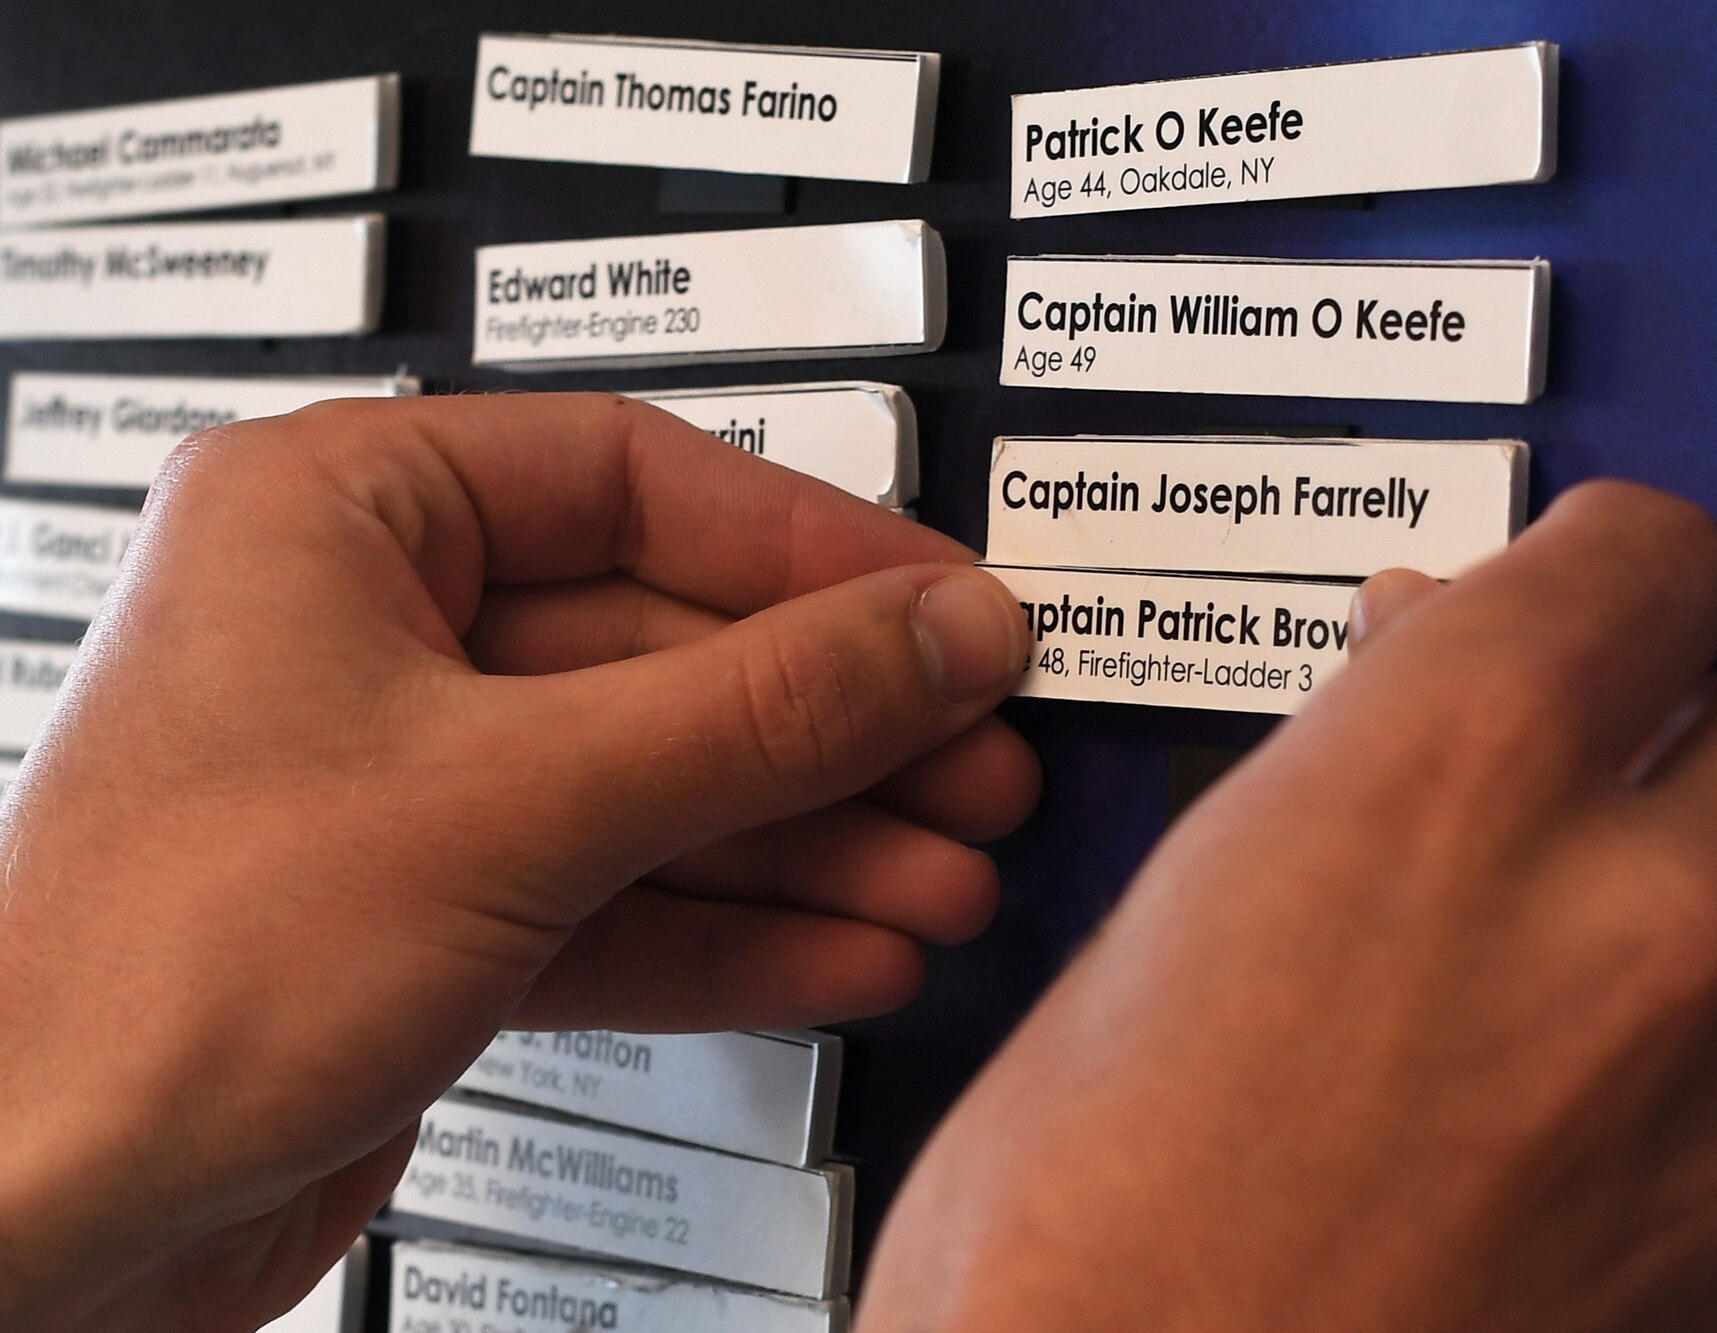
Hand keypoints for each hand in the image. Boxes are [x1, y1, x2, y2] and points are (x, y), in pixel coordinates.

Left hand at [0, 394, 1035, 1330]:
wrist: (33, 1224)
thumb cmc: (153, 977)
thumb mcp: (520, 800)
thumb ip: (759, 708)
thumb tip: (933, 631)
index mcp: (336, 516)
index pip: (638, 480)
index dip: (813, 549)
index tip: (943, 610)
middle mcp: (367, 633)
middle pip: (667, 645)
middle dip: (832, 728)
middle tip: (971, 764)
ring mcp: (405, 782)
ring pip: (658, 780)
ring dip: (810, 839)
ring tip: (942, 877)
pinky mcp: (430, 912)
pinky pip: (620, 887)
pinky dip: (736, 922)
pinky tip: (848, 946)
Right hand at [864, 482, 1716, 1332]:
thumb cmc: (1077, 1219)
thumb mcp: (1171, 906)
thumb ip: (1343, 755)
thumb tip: (1428, 665)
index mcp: (1452, 773)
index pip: (1657, 553)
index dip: (1602, 568)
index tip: (1577, 596)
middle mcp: (1629, 925)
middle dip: (1686, 742)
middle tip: (1571, 786)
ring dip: (1710, 928)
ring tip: (1552, 978)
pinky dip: (1688, 1115)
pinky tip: (1553, 1143)